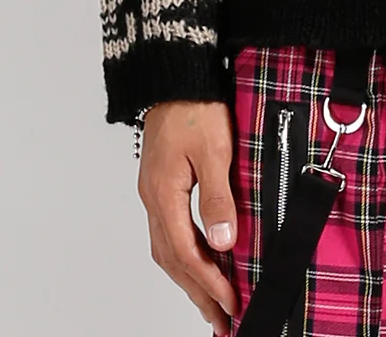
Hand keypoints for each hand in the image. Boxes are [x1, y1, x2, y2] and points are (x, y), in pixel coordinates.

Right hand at [136, 100, 240, 333]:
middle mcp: (154, 199)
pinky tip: (201, 261)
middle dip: (198, 293)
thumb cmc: (195, 105)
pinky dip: (185, 255)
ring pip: (168, 250)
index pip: (187, 253)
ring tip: (212, 303)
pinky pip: (169, 232)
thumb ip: (217, 198)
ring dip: (190, 279)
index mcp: (164, 194)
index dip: (210, 282)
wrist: (175, 74)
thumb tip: (224, 243)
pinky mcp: (161, 184)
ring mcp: (155, 193)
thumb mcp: (213, 150)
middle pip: (173, 261)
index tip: (232, 304)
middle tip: (221, 321)